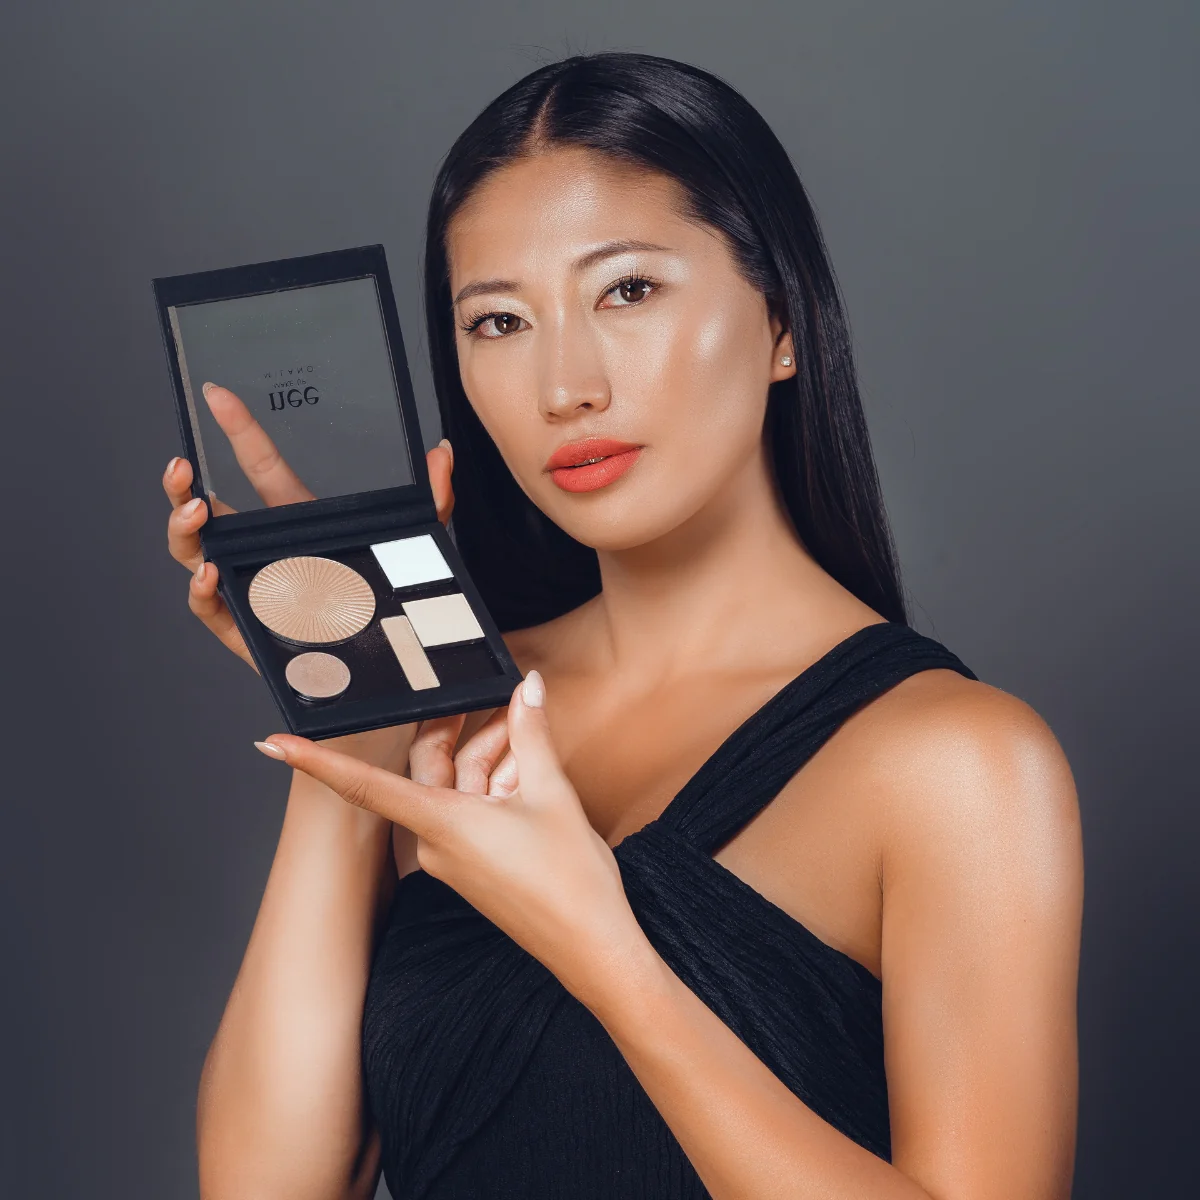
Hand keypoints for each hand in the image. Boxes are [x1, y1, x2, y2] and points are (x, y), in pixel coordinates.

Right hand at [163, 383, 455, 670]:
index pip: (258, 464)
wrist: (383, 667)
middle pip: (206, 512)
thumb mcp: (416, 547)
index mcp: (294, 519)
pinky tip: (209, 573)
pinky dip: (200, 591)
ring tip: (197, 513)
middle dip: (182, 489)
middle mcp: (261, 550)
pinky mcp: (245, 629)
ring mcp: (248, 588)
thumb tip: (443, 452)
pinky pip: (210, 609)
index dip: (236, 428)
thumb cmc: (387, 600)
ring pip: (195, 554)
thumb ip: (432, 499)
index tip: (217, 394)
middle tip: (182, 468)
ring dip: (185, 532)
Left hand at [252, 673, 648, 1006]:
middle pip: (432, 769)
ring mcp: (452, 858)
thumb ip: (532, 735)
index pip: (363, 786)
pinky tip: (527, 769)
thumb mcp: (552, 795)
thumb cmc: (570, 882)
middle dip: (462, 731)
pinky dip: (494, 785)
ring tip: (528, 734)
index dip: (316, 762)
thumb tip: (527, 687)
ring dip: (489, 757)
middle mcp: (436, 843)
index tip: (272, 744)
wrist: (592, 950)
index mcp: (443, 824)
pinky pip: (468, 811)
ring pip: (456, 787)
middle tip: (496, 697)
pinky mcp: (471, 868)